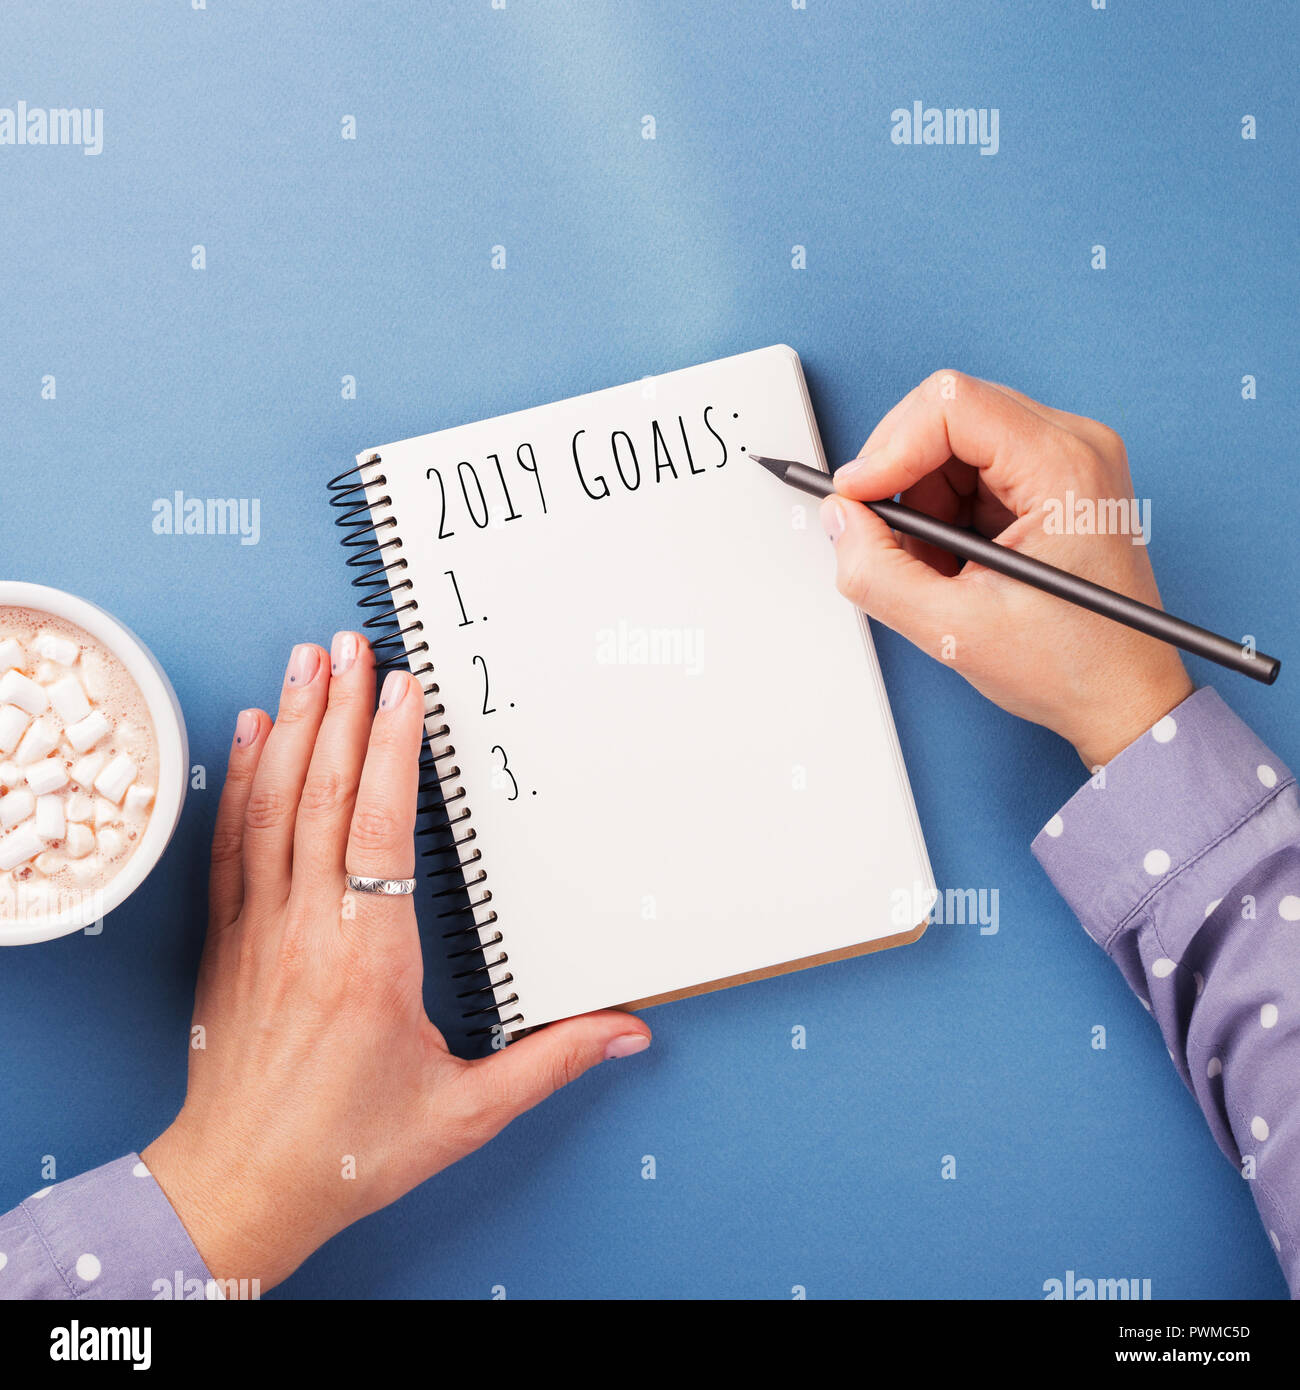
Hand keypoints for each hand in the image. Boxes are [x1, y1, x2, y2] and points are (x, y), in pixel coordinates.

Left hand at [142, 634, 649, 1290]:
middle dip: (340, 710)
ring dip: (292, 727)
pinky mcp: (228, 941)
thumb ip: (548, 1063)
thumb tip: (628, 1033)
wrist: (237, 1191)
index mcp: (369, 962)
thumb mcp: (464, 1114)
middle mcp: (308, 931)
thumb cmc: (346, 1154)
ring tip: (306, 662)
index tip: (402, 692)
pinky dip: (241, 780)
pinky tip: (252, 733)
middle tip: (351, 642)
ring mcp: (259, 930)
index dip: (391, 753)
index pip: (378, 830)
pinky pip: (232, 843)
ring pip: (272, 806)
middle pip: (322, 796)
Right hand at [824, 371, 1193, 767]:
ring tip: (933, 569)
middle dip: (899, 476)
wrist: (1123, 698)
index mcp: (1066, 468)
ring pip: (951, 444)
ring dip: (919, 502)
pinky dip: (940, 513)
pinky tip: (953, 564)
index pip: (953, 405)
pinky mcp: (1049, 481)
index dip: (889, 446)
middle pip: (949, 415)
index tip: (856, 496)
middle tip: (882, 537)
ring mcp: (1064, 460)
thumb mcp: (954, 630)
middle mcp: (1073, 447)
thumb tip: (840, 520)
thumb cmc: (1074, 666)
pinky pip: (968, 470)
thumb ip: (878, 573)